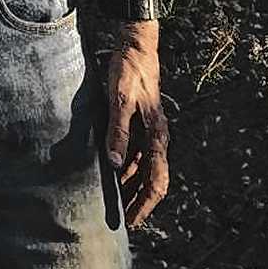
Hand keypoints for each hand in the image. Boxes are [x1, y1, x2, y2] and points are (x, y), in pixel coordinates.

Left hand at [105, 30, 168, 228]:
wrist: (137, 45)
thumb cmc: (128, 70)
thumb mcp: (120, 98)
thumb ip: (118, 130)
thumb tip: (113, 164)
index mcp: (156, 135)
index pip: (155, 182)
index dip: (144, 205)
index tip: (131, 223)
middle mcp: (157, 137)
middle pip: (151, 181)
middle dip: (137, 203)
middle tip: (121, 222)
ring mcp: (149, 131)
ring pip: (142, 169)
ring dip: (130, 187)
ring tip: (113, 203)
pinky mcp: (140, 123)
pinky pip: (135, 154)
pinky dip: (125, 168)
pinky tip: (111, 174)